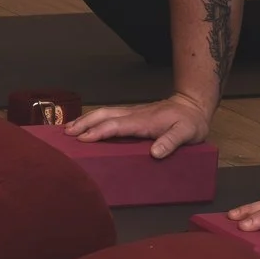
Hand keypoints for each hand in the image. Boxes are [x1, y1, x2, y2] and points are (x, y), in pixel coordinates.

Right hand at [68, 92, 210, 154]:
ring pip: (104, 113)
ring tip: (69, 128)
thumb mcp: (186, 133)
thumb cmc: (189, 122)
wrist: (192, 105)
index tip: (83, 139)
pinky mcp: (132, 114)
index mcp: (143, 121)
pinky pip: (109, 115)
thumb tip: (155, 153)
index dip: (99, 132)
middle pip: (104, 115)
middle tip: (67, 133)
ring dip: (85, 119)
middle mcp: (133, 115)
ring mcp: (132, 113)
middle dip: (84, 123)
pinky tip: (87, 124)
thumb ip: (171, 142)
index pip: (116, 125)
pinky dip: (94, 118)